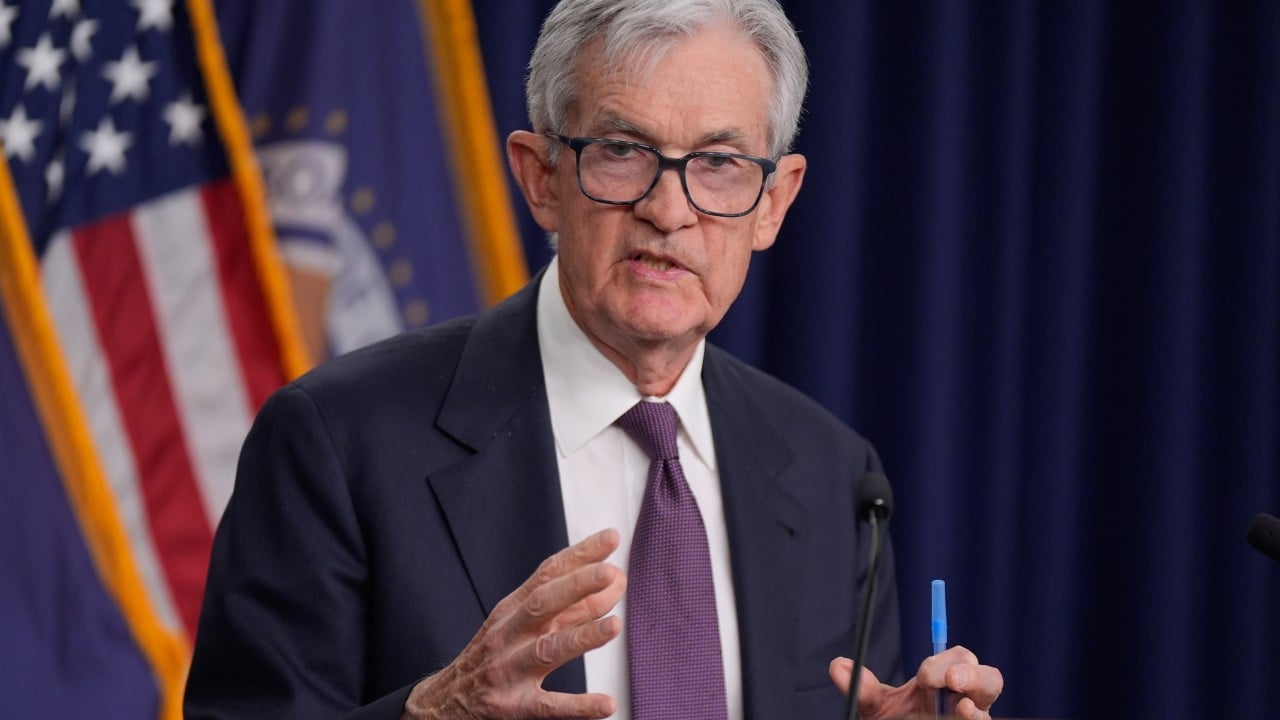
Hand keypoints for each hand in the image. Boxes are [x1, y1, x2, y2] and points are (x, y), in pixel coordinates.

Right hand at [403, 529, 626, 718]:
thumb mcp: (522, 626)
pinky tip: (605, 703)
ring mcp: (508, 671)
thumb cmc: (493, 657)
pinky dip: (578, 706)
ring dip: (581, 637)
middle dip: (576, 586)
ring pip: (546, 651)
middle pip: (542, 604)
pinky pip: (548, 706)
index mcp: (511, 610)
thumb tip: (616, 582)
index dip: (578, 555)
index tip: (610, 538)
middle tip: (610, 573)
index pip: (546, 575)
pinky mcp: (512, 707)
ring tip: (614, 625)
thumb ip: (570, 606)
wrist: (443, 703)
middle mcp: (507, 635)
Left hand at [829, 646, 1003, 719]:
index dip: (945, 662)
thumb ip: (863, 687)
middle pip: (990, 679)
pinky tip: (962, 719)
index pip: (961, 659)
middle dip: (973, 676)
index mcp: (946, 682)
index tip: (922, 675)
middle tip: (951, 680)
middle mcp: (966, 702)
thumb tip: (837, 665)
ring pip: (986, 712)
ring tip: (962, 709)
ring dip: (976, 709)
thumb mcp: (876, 705)